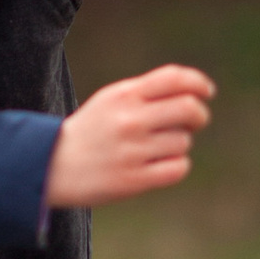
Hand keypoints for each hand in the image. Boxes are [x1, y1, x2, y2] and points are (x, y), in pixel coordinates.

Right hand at [45, 64, 213, 208]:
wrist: (52, 165)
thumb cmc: (91, 130)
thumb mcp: (111, 100)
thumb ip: (147, 92)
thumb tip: (194, 94)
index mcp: (124, 95)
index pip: (175, 78)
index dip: (199, 83)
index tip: (207, 92)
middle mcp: (129, 120)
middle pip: (189, 109)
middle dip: (199, 115)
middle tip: (194, 122)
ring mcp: (132, 151)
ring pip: (183, 141)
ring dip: (178, 144)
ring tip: (155, 148)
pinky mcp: (134, 180)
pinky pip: (178, 168)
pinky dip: (176, 166)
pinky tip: (159, 165)